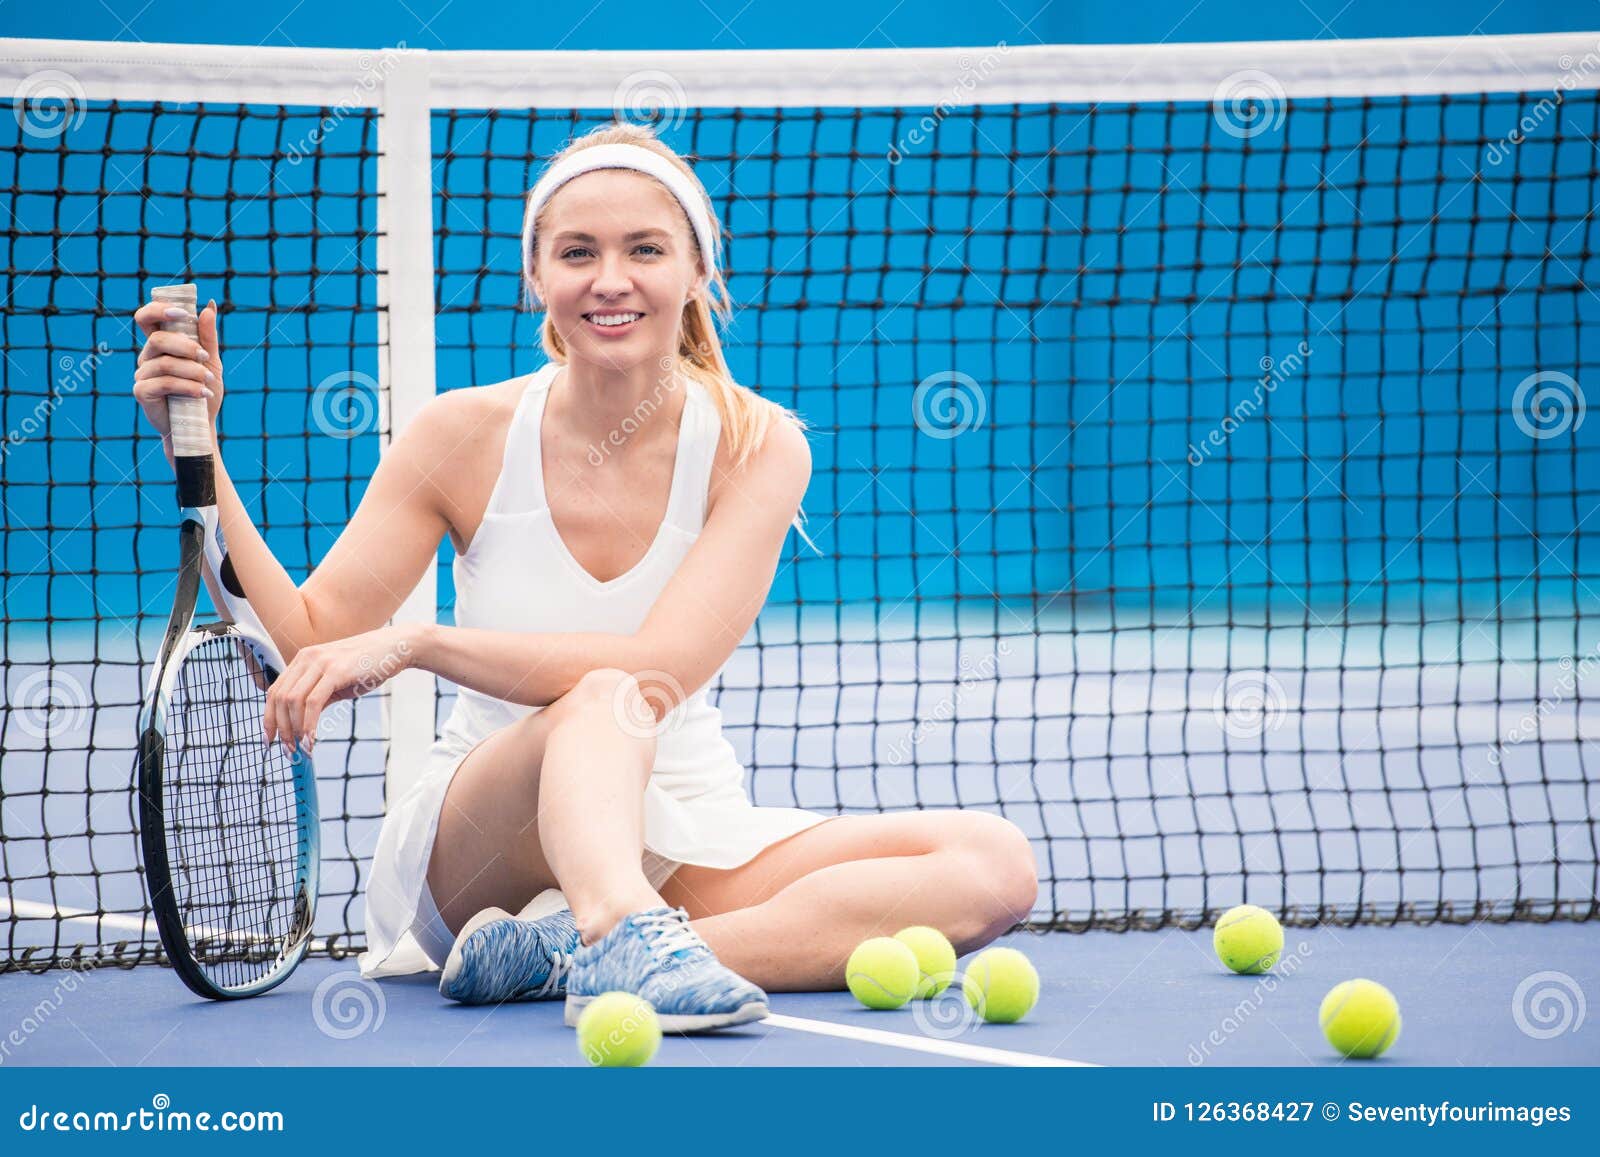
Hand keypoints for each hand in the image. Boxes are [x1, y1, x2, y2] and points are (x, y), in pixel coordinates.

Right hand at [132, 296, 223, 456]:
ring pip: (165, 362)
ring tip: (208, 381)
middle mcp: (148, 356)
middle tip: (204, 356)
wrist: (200, 424)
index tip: (184, 313)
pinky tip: (202, 393)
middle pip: (158, 338)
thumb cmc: (203, 391)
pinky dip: (187, 386)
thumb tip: (209, 304)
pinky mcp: (141, 392)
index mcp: (161, 344)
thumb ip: (208, 335)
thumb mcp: (210, 361)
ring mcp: (142, 374)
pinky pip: (164, 383)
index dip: (160, 309)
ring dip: (192, 371)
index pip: (147, 317)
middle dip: (186, 346)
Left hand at [263, 626, 417, 753]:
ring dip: (294, 729)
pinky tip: (312, 740)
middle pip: (279, 698)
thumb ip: (318, 696)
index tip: (271, 740)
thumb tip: (303, 722)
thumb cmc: (368, 665)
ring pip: (292, 701)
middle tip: (288, 750)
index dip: (269, 719)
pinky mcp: (335, 671)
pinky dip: (309, 724)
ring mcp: (320, 663)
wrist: (395, 647)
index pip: (274, 692)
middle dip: (280, 728)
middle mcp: (306, 658)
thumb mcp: (337, 680)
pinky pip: (313, 702)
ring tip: (301, 748)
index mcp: (303, 660)